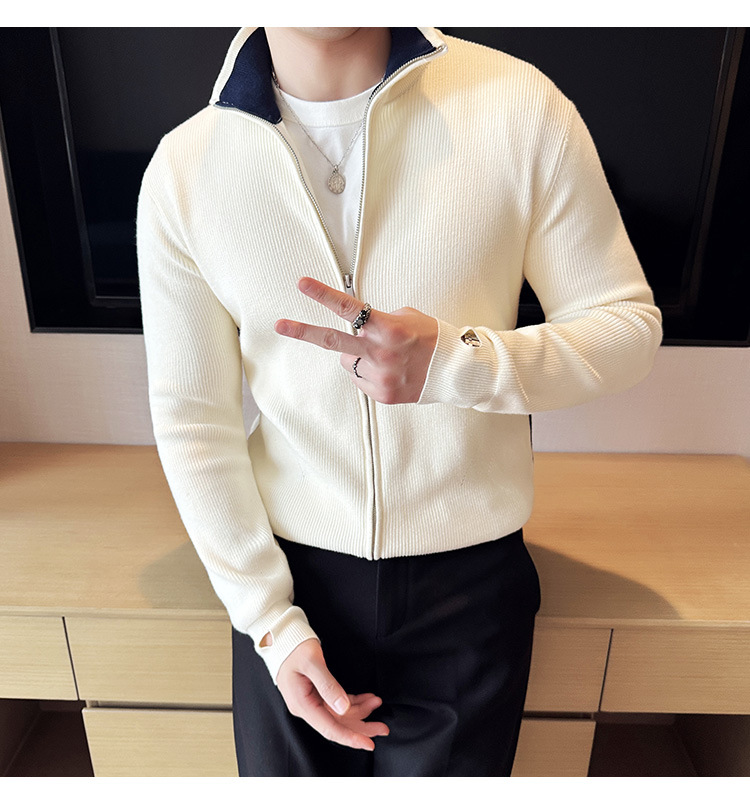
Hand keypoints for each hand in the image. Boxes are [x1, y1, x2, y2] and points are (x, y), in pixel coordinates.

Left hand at [275, 277, 437, 403]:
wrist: (454, 372)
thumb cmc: (431, 338)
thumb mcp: (408, 318)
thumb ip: (379, 321)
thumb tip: (357, 328)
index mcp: (388, 328)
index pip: (349, 308)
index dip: (323, 295)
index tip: (302, 284)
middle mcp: (380, 352)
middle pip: (332, 341)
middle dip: (303, 332)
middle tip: (280, 325)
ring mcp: (380, 376)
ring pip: (349, 362)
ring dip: (358, 357)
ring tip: (385, 357)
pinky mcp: (382, 394)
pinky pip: (361, 379)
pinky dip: (370, 374)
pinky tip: (391, 372)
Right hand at [276, 637, 388, 750]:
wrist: (282, 637)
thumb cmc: (294, 647)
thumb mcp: (312, 663)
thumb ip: (328, 686)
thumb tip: (343, 708)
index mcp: (302, 704)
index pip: (329, 728)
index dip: (350, 737)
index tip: (368, 743)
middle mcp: (306, 707)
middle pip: (337, 724)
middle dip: (361, 727)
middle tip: (382, 727)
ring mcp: (311, 702)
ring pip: (339, 715)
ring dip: (360, 712)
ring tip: (376, 702)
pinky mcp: (315, 695)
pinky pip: (336, 704)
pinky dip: (353, 702)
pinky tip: (366, 699)